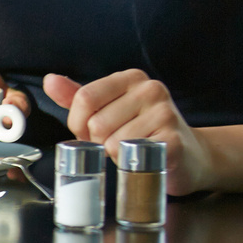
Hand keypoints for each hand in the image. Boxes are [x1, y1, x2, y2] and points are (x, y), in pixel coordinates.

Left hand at [45, 70, 212, 194]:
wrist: (192, 157)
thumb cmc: (145, 132)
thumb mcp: (111, 109)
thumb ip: (79, 96)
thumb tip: (50, 81)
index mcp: (131, 78)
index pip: (84, 97)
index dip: (78, 123)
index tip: (88, 132)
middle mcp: (150, 89)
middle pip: (96, 123)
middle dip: (99, 142)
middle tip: (119, 144)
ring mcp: (165, 113)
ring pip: (112, 142)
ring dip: (116, 155)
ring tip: (134, 151)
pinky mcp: (173, 140)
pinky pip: (131, 155)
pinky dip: (130, 163)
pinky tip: (144, 158)